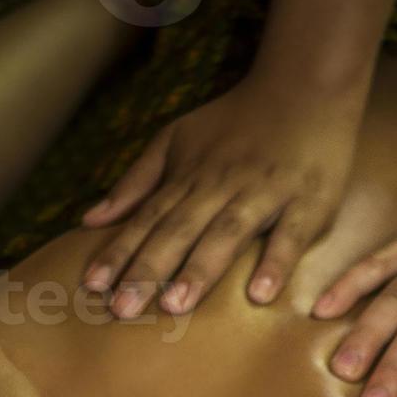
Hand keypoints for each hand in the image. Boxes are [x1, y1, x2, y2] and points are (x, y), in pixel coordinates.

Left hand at [81, 67, 366, 316]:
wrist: (305, 86)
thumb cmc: (237, 121)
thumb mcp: (177, 138)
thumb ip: (136, 180)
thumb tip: (89, 220)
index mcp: (190, 175)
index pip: (148, 218)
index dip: (120, 252)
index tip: (92, 286)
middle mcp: (222, 185)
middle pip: (179, 230)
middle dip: (149, 269)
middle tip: (122, 310)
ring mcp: (265, 193)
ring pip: (227, 234)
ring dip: (200, 269)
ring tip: (175, 307)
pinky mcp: (308, 202)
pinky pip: (290, 237)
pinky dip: (276, 263)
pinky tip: (260, 295)